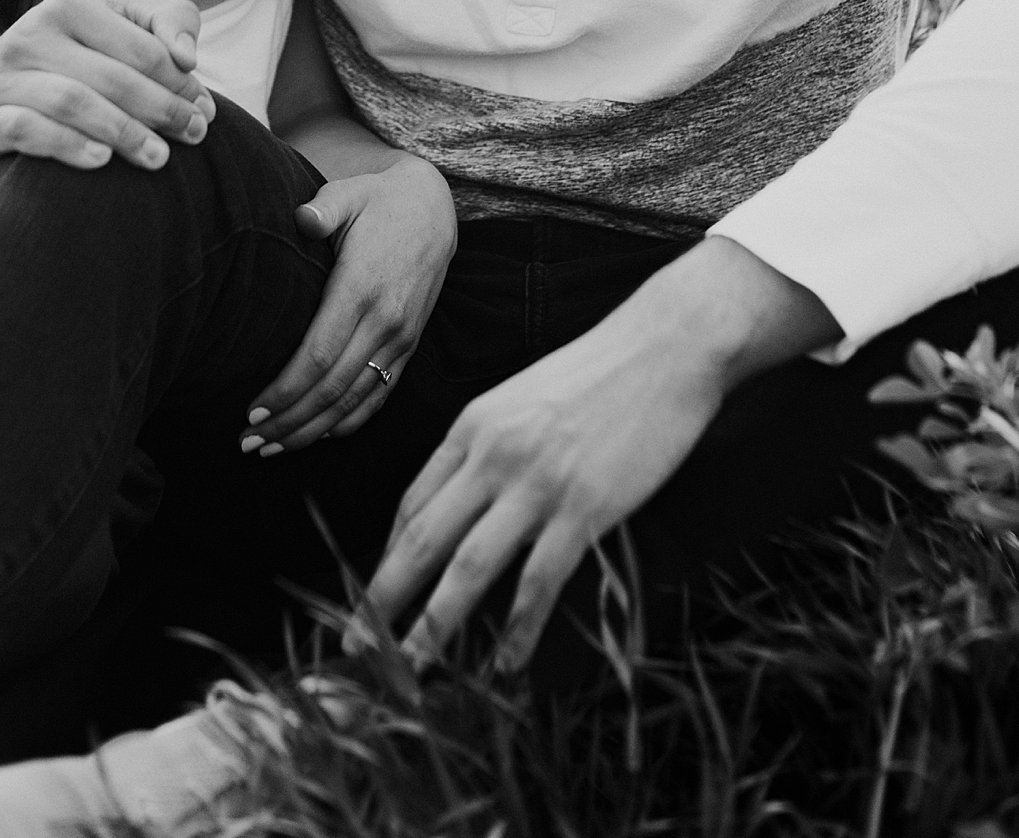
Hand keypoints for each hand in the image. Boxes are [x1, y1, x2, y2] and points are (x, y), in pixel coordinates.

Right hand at [0, 0, 211, 175]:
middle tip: (194, 136)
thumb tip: (187, 56)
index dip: (180, 82)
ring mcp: (0, 77)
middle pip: (111, 76)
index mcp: (67, 3)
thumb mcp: (128, 28)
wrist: (10, 100)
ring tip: (159, 158)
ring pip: (72, 102)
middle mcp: (28, 33)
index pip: (140, 46)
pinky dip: (69, 146)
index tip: (205, 111)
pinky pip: (28, 130)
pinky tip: (103, 161)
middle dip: (161, 110)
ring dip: (123, 132)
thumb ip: (169, 22)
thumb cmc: (85, 60)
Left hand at [241, 158, 456, 454]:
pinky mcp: (409, 347)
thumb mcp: (350, 194)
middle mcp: (386, 322)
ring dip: (311, 431)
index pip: (320, 355)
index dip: (285, 389)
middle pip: (332, 389)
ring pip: (354, 402)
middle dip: (287, 422)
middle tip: (247, 441)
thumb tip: (301, 218)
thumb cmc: (379, 202)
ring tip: (270, 448)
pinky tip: (315, 436)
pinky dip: (347, 423)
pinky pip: (378, 397)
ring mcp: (401, 339)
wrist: (434, 210)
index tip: (251, 409)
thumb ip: (324, 208)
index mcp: (363, 288)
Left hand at [347, 239, 837, 672]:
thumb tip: (464, 500)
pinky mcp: (585, 508)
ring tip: (410, 672)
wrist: (665, 346)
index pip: (412, 505)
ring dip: (433, 627)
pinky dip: (517, 630)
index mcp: (472, 425)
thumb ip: (489, 446)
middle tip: (353, 648)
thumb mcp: (522, 399)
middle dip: (382, 600)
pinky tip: (504, 663)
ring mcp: (537, 483)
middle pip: (421, 541)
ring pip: (467, 570)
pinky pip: (539, 582)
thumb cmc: (598, 372)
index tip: (372, 599)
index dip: (387, 559)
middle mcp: (492, 455)